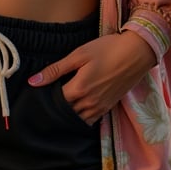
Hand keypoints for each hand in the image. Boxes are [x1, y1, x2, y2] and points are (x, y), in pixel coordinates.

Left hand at [27, 31, 156, 124]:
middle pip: (65, 113)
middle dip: (54, 109)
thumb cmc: (108, 49)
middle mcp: (89, 103)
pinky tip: (76, 108)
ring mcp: (100, 107)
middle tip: (46, 101)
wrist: (137, 52)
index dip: (44, 98)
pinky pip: (90, 120)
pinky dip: (81, 117)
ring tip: (59, 105)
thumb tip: (32, 82)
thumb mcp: (79, 54)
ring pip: (77, 119)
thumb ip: (55, 70)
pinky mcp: (109, 108)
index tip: (38, 93)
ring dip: (68, 115)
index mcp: (78, 89)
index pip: (54, 102)